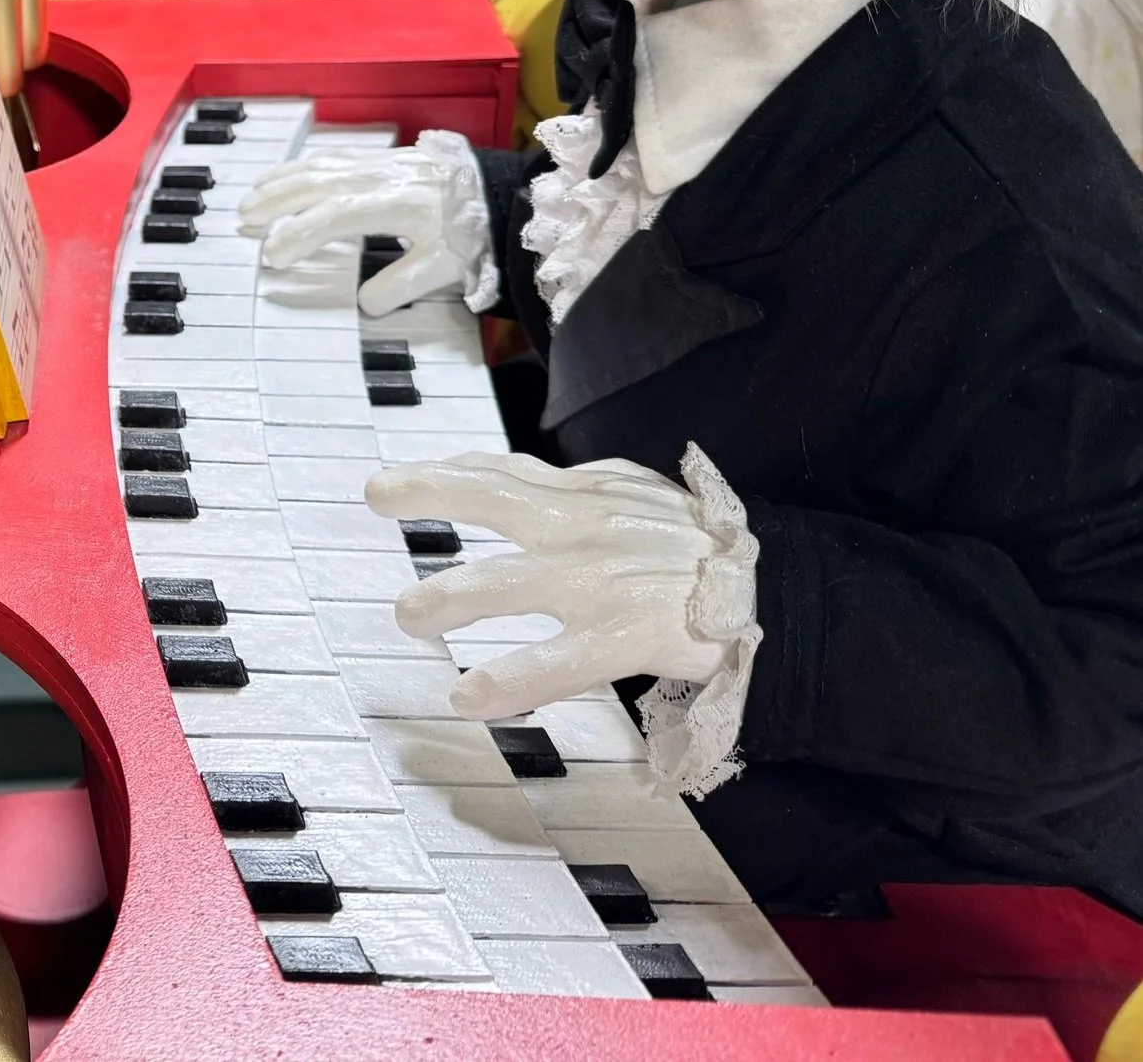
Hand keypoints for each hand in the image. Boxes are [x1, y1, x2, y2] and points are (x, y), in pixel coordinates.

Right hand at [239, 130, 496, 315]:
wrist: (499, 191)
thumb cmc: (472, 230)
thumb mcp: (443, 268)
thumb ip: (400, 286)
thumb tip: (364, 305)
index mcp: (392, 204)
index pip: (332, 217)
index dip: (299, 236)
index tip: (273, 258)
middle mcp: (378, 177)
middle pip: (314, 184)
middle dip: (274, 203)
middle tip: (242, 224)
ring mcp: (378, 163)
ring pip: (317, 166)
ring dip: (280, 182)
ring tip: (251, 199)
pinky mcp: (381, 158)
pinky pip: (330, 157)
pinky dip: (300, 167)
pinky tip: (286, 176)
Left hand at [365, 450, 731, 719]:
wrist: (789, 596)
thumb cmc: (709, 554)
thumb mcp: (644, 504)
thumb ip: (586, 495)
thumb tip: (537, 478)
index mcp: (593, 498)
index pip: (510, 472)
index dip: (450, 470)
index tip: (397, 479)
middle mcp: (590, 529)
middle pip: (499, 494)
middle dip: (432, 488)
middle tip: (377, 494)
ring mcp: (606, 581)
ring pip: (513, 580)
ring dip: (454, 593)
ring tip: (407, 612)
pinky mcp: (630, 634)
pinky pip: (560, 659)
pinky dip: (511, 677)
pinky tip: (470, 695)